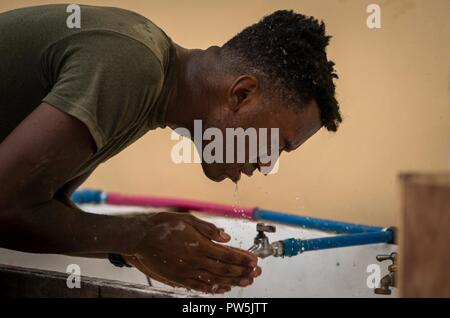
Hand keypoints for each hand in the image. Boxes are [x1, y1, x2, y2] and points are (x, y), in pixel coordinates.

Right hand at [124, 212, 260, 293]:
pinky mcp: (179, 279)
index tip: (254, 260)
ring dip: (233, 281)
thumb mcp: (187, 220)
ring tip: (246, 281)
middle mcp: (195, 261)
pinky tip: (223, 289)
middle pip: (224, 269)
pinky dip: (213, 289)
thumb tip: (226, 237)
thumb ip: (208, 229)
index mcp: (199, 245)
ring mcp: (187, 272)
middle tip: (256, 272)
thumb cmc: (163, 225)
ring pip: (215, 280)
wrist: (139, 238)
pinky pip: (199, 286)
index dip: (242, 258)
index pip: (227, 254)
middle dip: (242, 271)